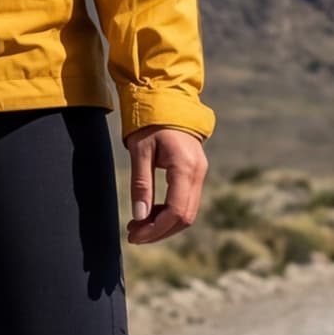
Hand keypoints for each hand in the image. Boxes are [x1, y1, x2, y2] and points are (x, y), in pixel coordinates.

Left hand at [124, 124, 206, 243]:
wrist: (167, 99)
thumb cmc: (150, 122)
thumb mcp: (140, 151)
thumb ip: (141, 184)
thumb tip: (139, 217)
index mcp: (185, 167)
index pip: (176, 211)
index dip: (156, 229)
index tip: (134, 235)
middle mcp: (198, 172)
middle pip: (185, 216)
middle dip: (160, 231)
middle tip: (133, 234)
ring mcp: (199, 172)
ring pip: (188, 212)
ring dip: (164, 224)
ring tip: (139, 225)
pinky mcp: (195, 172)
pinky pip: (186, 200)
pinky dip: (169, 212)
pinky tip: (150, 212)